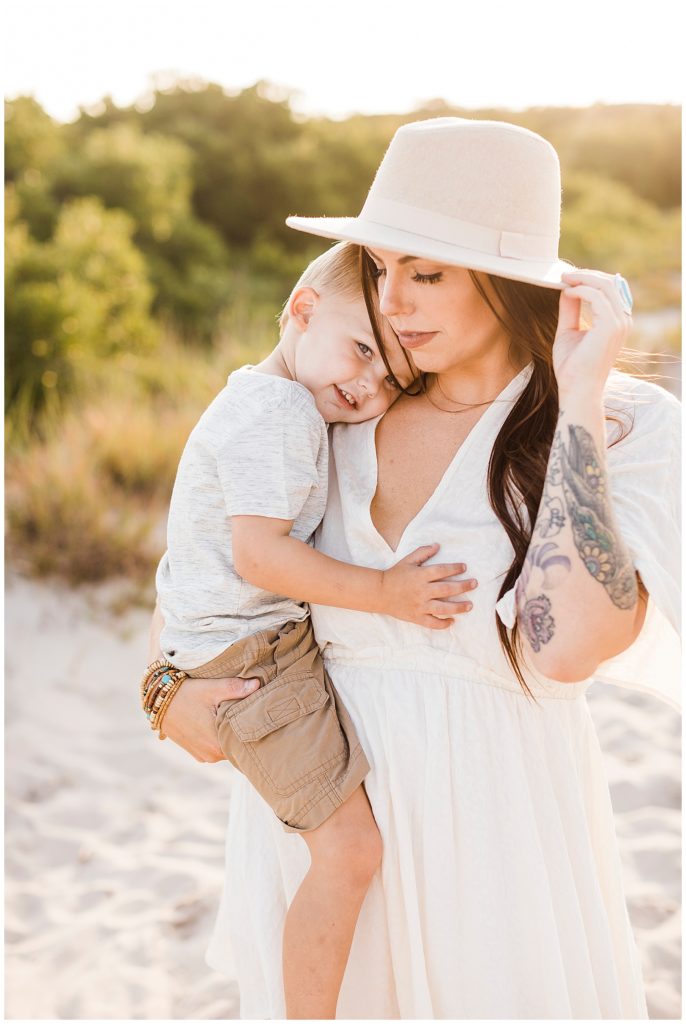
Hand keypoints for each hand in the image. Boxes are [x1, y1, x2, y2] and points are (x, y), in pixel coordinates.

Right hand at [161, 675, 259, 761]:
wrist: (158, 701)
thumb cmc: (185, 693)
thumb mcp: (211, 688)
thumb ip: (236, 688)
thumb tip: (257, 685)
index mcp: (217, 743)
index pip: (246, 741)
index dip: (253, 727)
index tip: (257, 715)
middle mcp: (211, 755)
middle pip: (236, 745)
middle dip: (241, 731)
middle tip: (248, 713)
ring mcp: (203, 756)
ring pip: (226, 746)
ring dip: (229, 734)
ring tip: (232, 717)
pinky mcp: (197, 754)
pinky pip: (215, 748)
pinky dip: (218, 738)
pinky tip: (219, 723)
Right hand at [380, 543, 475, 628]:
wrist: (379, 593)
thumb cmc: (395, 575)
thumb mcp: (408, 560)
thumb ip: (423, 552)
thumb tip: (438, 545)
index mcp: (420, 575)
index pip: (442, 570)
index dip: (455, 568)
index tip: (464, 567)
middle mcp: (421, 591)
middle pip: (447, 589)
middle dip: (463, 586)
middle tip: (474, 584)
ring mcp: (419, 605)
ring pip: (443, 608)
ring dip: (458, 607)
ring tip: (470, 605)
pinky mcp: (416, 617)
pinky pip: (432, 623)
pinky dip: (443, 624)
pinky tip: (452, 621)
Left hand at [553, 269, 632, 396]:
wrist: (575, 389)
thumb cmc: (572, 366)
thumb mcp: (568, 330)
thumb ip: (570, 309)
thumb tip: (568, 288)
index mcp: (617, 321)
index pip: (610, 289)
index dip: (590, 278)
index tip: (568, 277)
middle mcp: (623, 321)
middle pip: (610, 283)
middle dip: (586, 275)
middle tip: (564, 274)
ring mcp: (620, 323)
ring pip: (605, 285)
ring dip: (583, 279)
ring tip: (564, 280)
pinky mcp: (611, 326)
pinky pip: (597, 297)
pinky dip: (581, 290)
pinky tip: (568, 292)